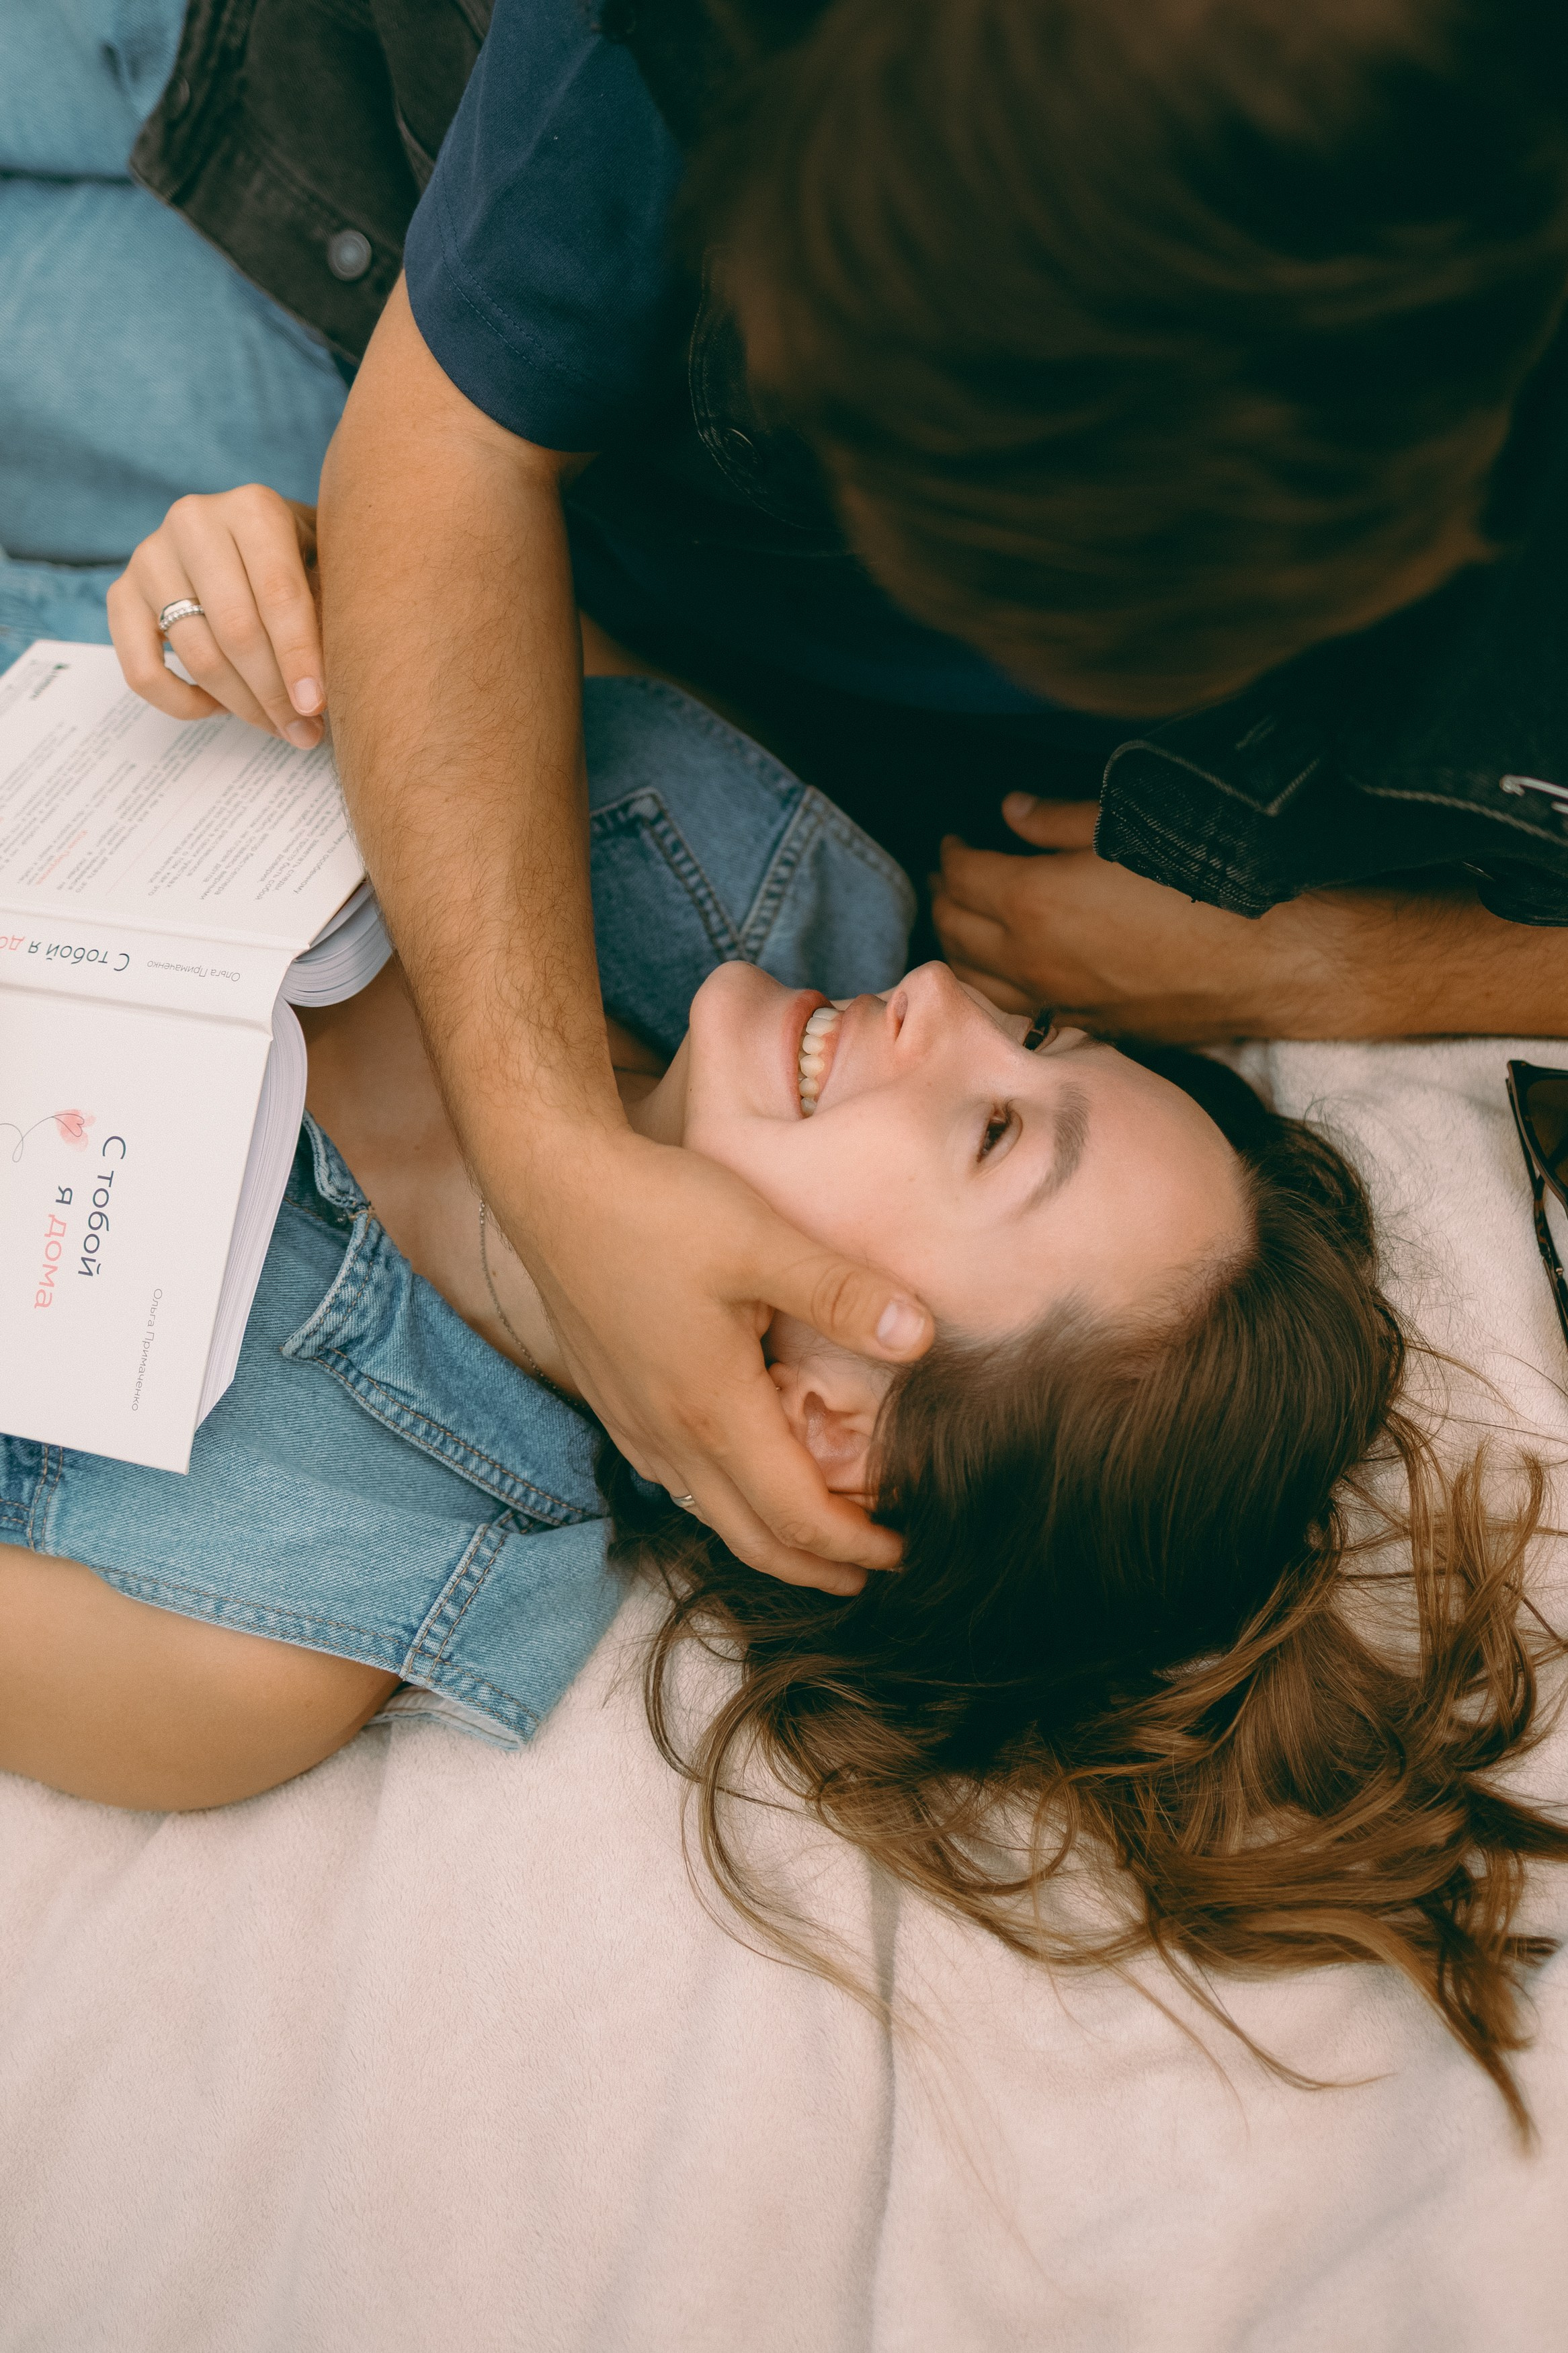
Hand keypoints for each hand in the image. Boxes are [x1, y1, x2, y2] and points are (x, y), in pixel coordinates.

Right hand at [107, 486, 326, 747]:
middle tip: (304, 732)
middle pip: (236, 631)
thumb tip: (324, 695)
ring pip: (197, 656)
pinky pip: (142, 671)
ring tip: (277, 726)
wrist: (244, 535)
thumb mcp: (325, 568)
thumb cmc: (297, 559)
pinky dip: (183, 704)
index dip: (299, 658)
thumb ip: (330, 614)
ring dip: (242, 706)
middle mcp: (194, 523)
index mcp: (253, 508)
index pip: (278, 595)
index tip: (316, 707)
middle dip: (274, 693)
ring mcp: (151, 557)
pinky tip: (220, 708)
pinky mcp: (121, 593)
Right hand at [509, 1127, 933, 1596]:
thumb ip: (841, 1293)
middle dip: (816, 1567)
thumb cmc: (654, 1209)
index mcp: (713, 1410)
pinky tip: (743, 1474)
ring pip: (708, 1512)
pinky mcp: (614, 1401)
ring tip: (819, 1535)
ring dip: (769, 1537)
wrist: (551, 1184)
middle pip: (751, 1538)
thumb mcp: (761, 1240)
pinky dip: (723, 1500)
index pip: (797, 1515)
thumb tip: (921, 1337)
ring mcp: (633, 1423)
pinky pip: (674, 1480)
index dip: (855, 1543)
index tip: (903, 1548)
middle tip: (871, 1572)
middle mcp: (668, 1435)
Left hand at [931, 793, 1540, 1040]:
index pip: (962, 874)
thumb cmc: (1211, 885)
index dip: (953, 851)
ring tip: (964, 920)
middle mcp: (1032, 961)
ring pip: (977, 979)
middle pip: (954, 929)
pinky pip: (1019, 1009)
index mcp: (1032, 902)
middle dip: (944, 897)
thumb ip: (1059, 820)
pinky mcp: (1090, 1026)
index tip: (959, 838)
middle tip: (951, 874)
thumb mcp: (1133, 828)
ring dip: (960, 946)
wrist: (1275, 960)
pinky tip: (1009, 970)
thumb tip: (1013, 812)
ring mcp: (1058, 1001)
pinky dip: (998, 986)